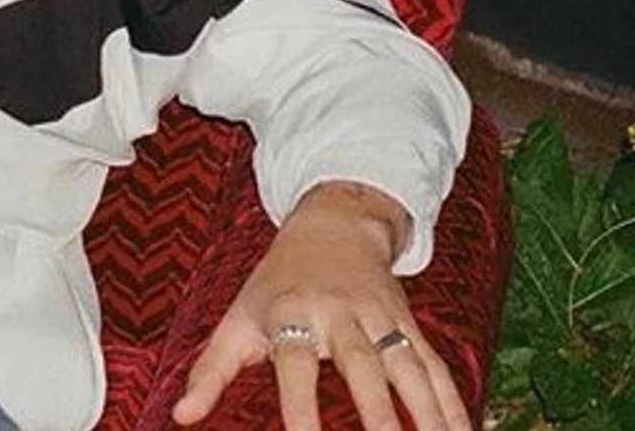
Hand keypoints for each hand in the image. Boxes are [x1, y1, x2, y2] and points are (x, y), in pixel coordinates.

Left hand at [170, 182, 470, 430]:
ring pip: (409, 365)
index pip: (296, 363)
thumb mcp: (238, 317)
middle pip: (363, 364)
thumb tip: (181, 415)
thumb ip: (210, 370)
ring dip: (428, 410)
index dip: (300, 404)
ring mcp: (381, 316)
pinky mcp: (409, 322)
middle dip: (378, 410)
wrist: (334, 223)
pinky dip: (453, 400)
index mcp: (294, 312)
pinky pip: (435, 365)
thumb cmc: (277, 282)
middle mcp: (341, 313)